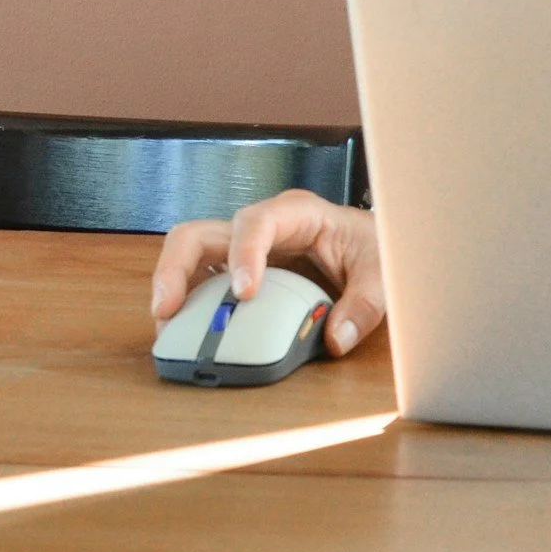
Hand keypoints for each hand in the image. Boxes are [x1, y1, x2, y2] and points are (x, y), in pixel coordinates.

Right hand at [151, 188, 385, 357]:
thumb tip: (337, 338)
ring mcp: (242, 249)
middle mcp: (261, 227)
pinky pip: (199, 283)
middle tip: (168, 310)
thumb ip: (366, 303)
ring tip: (167, 329)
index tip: (244, 293)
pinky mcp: (235, 273)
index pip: (257, 221)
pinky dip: (187, 306)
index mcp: (297, 214)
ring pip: (189, 256)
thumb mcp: (383, 271)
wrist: (371, 247)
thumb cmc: (372, 248)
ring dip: (172, 289)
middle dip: (176, 269)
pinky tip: (186, 333)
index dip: (244, 254)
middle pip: (200, 234)